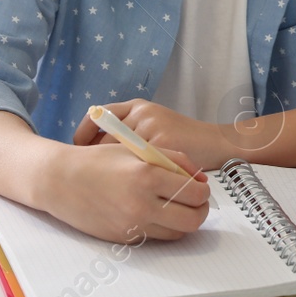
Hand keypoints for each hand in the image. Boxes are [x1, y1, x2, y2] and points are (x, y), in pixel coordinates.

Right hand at [38, 140, 211, 243]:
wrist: (60, 181)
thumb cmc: (100, 160)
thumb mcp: (138, 149)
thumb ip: (174, 160)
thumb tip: (201, 178)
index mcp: (147, 176)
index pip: (195, 193)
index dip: (204, 191)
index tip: (200, 187)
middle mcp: (141, 204)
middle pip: (192, 220)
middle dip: (200, 211)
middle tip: (196, 202)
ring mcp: (132, 225)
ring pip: (177, 233)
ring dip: (183, 221)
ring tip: (177, 207)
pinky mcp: (123, 238)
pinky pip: (156, 237)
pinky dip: (162, 227)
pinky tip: (155, 212)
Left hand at [72, 99, 232, 169]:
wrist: (218, 143)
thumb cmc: (185, 139)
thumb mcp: (156, 125)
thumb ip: (131, 132)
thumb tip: (94, 148)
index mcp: (139, 106)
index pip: (98, 115)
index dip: (83, 133)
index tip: (77, 148)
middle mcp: (143, 114)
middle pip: (105, 138)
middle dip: (94, 157)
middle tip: (88, 173)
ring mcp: (153, 130)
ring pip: (117, 154)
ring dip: (109, 171)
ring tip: (104, 185)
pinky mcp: (163, 147)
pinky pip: (136, 167)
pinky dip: (129, 179)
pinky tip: (128, 189)